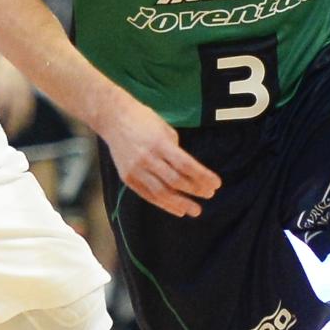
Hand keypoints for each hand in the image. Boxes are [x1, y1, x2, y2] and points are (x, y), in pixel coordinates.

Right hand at [100, 98, 219, 217]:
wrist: (113, 118)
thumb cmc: (143, 120)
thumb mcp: (165, 129)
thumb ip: (175, 150)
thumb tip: (189, 171)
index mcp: (160, 143)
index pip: (186, 165)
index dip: (203, 176)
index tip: (216, 184)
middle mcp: (148, 158)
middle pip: (176, 180)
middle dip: (195, 190)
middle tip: (210, 195)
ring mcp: (136, 169)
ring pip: (161, 192)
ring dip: (181, 203)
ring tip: (195, 210)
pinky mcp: (127, 178)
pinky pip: (148, 195)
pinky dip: (164, 204)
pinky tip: (177, 210)